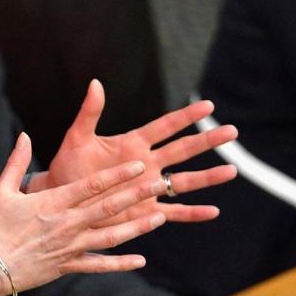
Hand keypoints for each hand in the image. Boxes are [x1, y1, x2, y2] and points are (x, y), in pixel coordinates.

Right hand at [0, 132, 167, 294]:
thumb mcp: (1, 190)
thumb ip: (16, 162)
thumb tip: (24, 135)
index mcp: (53, 203)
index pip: (92, 185)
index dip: (118, 174)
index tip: (138, 164)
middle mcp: (67, 224)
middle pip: (109, 207)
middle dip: (137, 194)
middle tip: (160, 183)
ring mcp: (71, 247)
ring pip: (111, 237)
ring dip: (138, 227)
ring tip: (160, 218)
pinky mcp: (68, 266)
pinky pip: (99, 265)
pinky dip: (121, 264)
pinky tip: (140, 260)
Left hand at [38, 80, 236, 224]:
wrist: (62, 200)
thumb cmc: (68, 168)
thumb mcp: (77, 139)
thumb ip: (89, 113)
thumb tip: (95, 83)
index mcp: (132, 144)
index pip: (165, 126)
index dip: (186, 116)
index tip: (209, 106)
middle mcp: (146, 164)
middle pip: (183, 150)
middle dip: (207, 141)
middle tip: (232, 131)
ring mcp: (148, 188)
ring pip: (184, 180)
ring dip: (208, 176)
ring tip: (232, 171)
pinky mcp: (144, 211)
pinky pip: (173, 211)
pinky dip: (193, 213)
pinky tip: (213, 212)